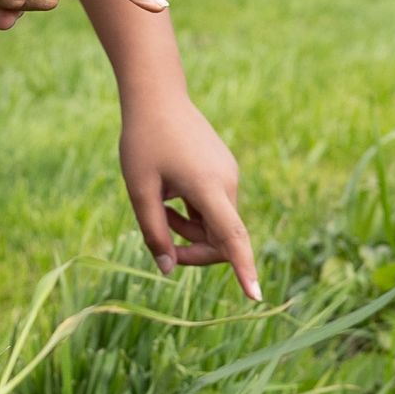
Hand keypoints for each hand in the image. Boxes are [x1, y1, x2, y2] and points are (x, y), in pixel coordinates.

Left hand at [121, 91, 259, 299]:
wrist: (158, 97)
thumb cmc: (144, 141)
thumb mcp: (140, 190)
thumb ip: (153, 233)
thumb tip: (168, 269)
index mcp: (208, 187)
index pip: (232, 237)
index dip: (243, 268)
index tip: (255, 296)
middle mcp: (227, 182)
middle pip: (221, 238)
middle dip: (193, 250)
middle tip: (160, 244)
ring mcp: (228, 175)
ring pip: (216, 224)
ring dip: (190, 230)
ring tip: (159, 209)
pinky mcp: (224, 171)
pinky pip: (215, 207)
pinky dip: (194, 214)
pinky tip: (170, 196)